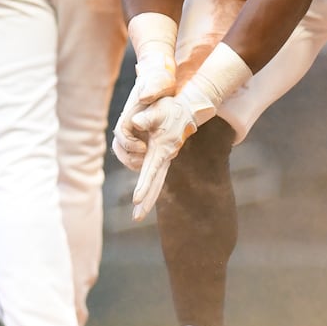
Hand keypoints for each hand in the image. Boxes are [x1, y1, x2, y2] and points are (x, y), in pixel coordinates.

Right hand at [112, 50, 176, 170]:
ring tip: (150, 164)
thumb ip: (152, 88)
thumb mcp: (159, 81)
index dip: (129, 144)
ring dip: (135, 161)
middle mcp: (129, 123)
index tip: (145, 148)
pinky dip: (144, 159)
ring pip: (126, 152)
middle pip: (120, 146)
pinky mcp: (143, 134)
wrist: (162, 78)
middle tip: (145, 161)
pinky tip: (157, 160)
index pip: (121, 133)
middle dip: (129, 158)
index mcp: (130, 113)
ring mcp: (135, 130)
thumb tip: (144, 97)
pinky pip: (138, 152)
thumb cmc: (160, 80)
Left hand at [129, 82, 213, 221]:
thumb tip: (136, 123)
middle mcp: (165, 156)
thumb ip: (148, 116)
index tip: (136, 201)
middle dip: (146, 202)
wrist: (191, 106)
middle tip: (136, 219)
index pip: (151, 171)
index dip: (144, 186)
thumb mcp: (160, 108)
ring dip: (148, 197)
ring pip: (156, 182)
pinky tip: (145, 194)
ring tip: (138, 212)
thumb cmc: (173, 106)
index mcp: (162, 149)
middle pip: (155, 184)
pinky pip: (156, 175)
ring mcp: (165, 157)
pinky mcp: (164, 155)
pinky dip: (150, 187)